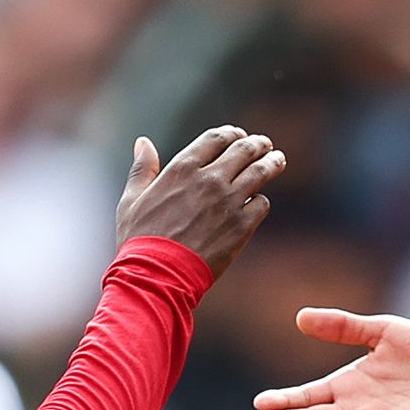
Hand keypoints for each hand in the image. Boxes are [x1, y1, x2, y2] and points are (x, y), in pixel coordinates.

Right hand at [115, 126, 283, 278]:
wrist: (157, 275)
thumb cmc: (140, 239)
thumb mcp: (132, 199)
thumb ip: (142, 168)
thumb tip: (143, 142)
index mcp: (182, 168)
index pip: (217, 138)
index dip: (232, 134)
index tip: (239, 136)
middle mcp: (209, 179)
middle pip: (244, 150)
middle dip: (257, 144)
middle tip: (265, 145)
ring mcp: (228, 202)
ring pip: (261, 172)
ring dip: (272, 163)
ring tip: (277, 160)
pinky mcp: (241, 226)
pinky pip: (262, 205)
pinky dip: (261, 201)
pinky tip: (258, 202)